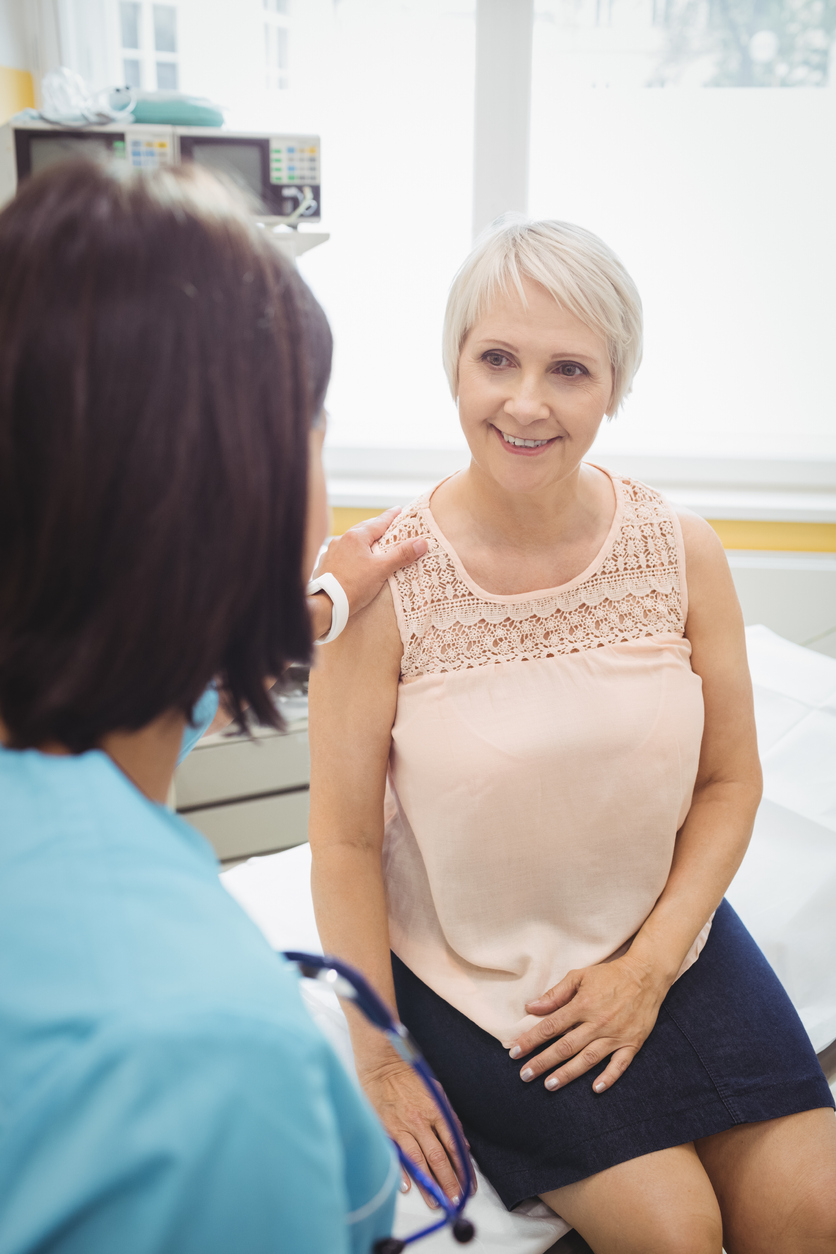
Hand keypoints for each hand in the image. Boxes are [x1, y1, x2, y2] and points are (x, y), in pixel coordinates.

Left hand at [309, 508, 426, 638]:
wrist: (326, 604)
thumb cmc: (353, 586)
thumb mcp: (381, 569)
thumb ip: (401, 555)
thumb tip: (421, 542)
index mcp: (356, 537)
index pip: (379, 522)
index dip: (391, 516)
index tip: (399, 509)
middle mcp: (342, 540)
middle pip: (364, 529)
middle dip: (377, 527)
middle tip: (389, 526)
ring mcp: (332, 551)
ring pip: (352, 541)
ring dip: (364, 540)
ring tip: (373, 544)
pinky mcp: (326, 564)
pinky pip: (343, 552)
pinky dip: (353, 553)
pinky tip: (355, 560)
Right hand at [358, 1057, 471, 1207]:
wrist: (382, 1065)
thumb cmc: (410, 1078)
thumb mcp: (436, 1092)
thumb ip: (449, 1119)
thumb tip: (462, 1145)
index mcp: (436, 1110)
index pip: (454, 1145)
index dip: (463, 1167)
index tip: (469, 1185)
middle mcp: (420, 1120)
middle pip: (438, 1157)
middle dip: (449, 1182)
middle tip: (456, 1200)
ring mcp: (401, 1126)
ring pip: (418, 1161)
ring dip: (429, 1184)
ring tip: (437, 1202)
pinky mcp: (385, 1129)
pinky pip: (395, 1155)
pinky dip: (402, 1172)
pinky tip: (408, 1188)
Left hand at [508, 955, 670, 1093]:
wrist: (646, 975)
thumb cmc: (609, 975)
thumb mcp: (580, 976)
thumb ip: (556, 994)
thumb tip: (531, 1007)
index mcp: (582, 1005)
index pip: (550, 1026)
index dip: (531, 1040)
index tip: (514, 1052)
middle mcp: (597, 1023)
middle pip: (565, 1047)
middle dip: (542, 1062)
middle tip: (525, 1075)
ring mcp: (615, 1035)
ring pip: (587, 1059)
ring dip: (567, 1074)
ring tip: (549, 1085)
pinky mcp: (632, 1043)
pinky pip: (619, 1065)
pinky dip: (608, 1078)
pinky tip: (595, 1089)